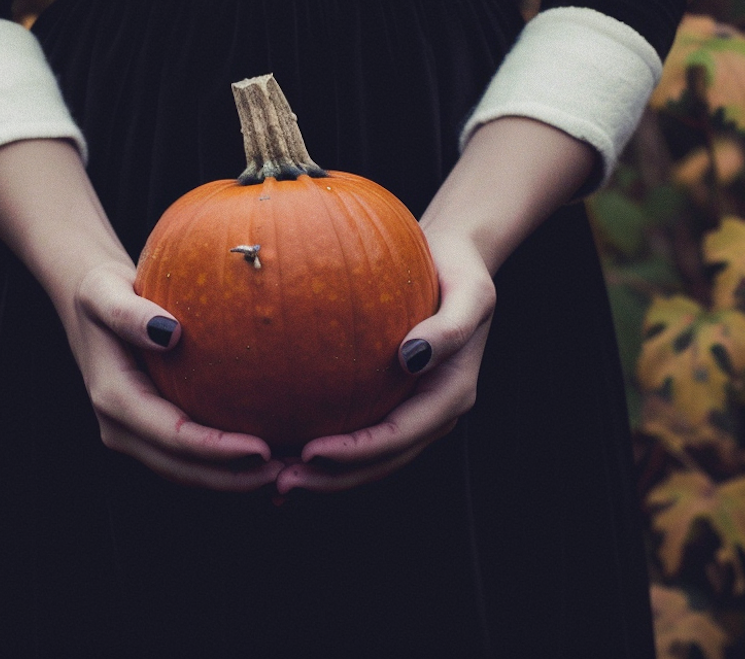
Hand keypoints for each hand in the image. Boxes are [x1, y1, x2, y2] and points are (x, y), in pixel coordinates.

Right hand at [0, 139, 281, 492]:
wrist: (86, 306)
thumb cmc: (101, 292)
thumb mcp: (105, 293)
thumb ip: (129, 314)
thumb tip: (170, 331)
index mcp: (115, 401)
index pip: (174, 438)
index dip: (217, 450)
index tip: (262, 448)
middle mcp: (121, 430)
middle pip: (184, 471)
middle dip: (234, 479)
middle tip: (287, 473)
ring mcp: (135, 437)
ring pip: (189, 475)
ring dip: (235, 480)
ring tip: (287, 472)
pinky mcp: (151, 434)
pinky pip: (191, 460)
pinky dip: (227, 466)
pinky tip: (271, 455)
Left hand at [275, 232, 494, 493]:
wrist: (455, 261)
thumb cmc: (461, 269)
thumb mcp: (470, 292)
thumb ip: (451, 327)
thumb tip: (412, 357)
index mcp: (450, 396)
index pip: (399, 437)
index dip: (357, 453)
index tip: (310, 452)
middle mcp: (432, 414)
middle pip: (380, 462)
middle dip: (332, 480)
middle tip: (281, 484)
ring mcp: (413, 413)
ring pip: (367, 460)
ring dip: (324, 477)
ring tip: (274, 482)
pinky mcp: (392, 402)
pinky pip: (357, 433)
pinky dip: (324, 450)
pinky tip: (281, 448)